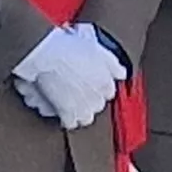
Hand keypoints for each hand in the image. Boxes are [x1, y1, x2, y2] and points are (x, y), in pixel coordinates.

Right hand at [9, 23, 125, 128]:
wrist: (49, 55)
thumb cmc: (69, 47)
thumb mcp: (98, 49)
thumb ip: (112, 64)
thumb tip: (122, 73)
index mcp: (107, 83)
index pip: (108, 92)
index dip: (98, 87)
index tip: (90, 82)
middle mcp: (98, 98)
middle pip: (98, 105)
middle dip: (89, 99)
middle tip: (77, 89)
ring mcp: (84, 109)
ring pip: (86, 117)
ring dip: (80, 111)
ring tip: (70, 100)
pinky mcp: (68, 115)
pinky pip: (70, 123)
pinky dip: (66, 118)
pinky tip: (61, 108)